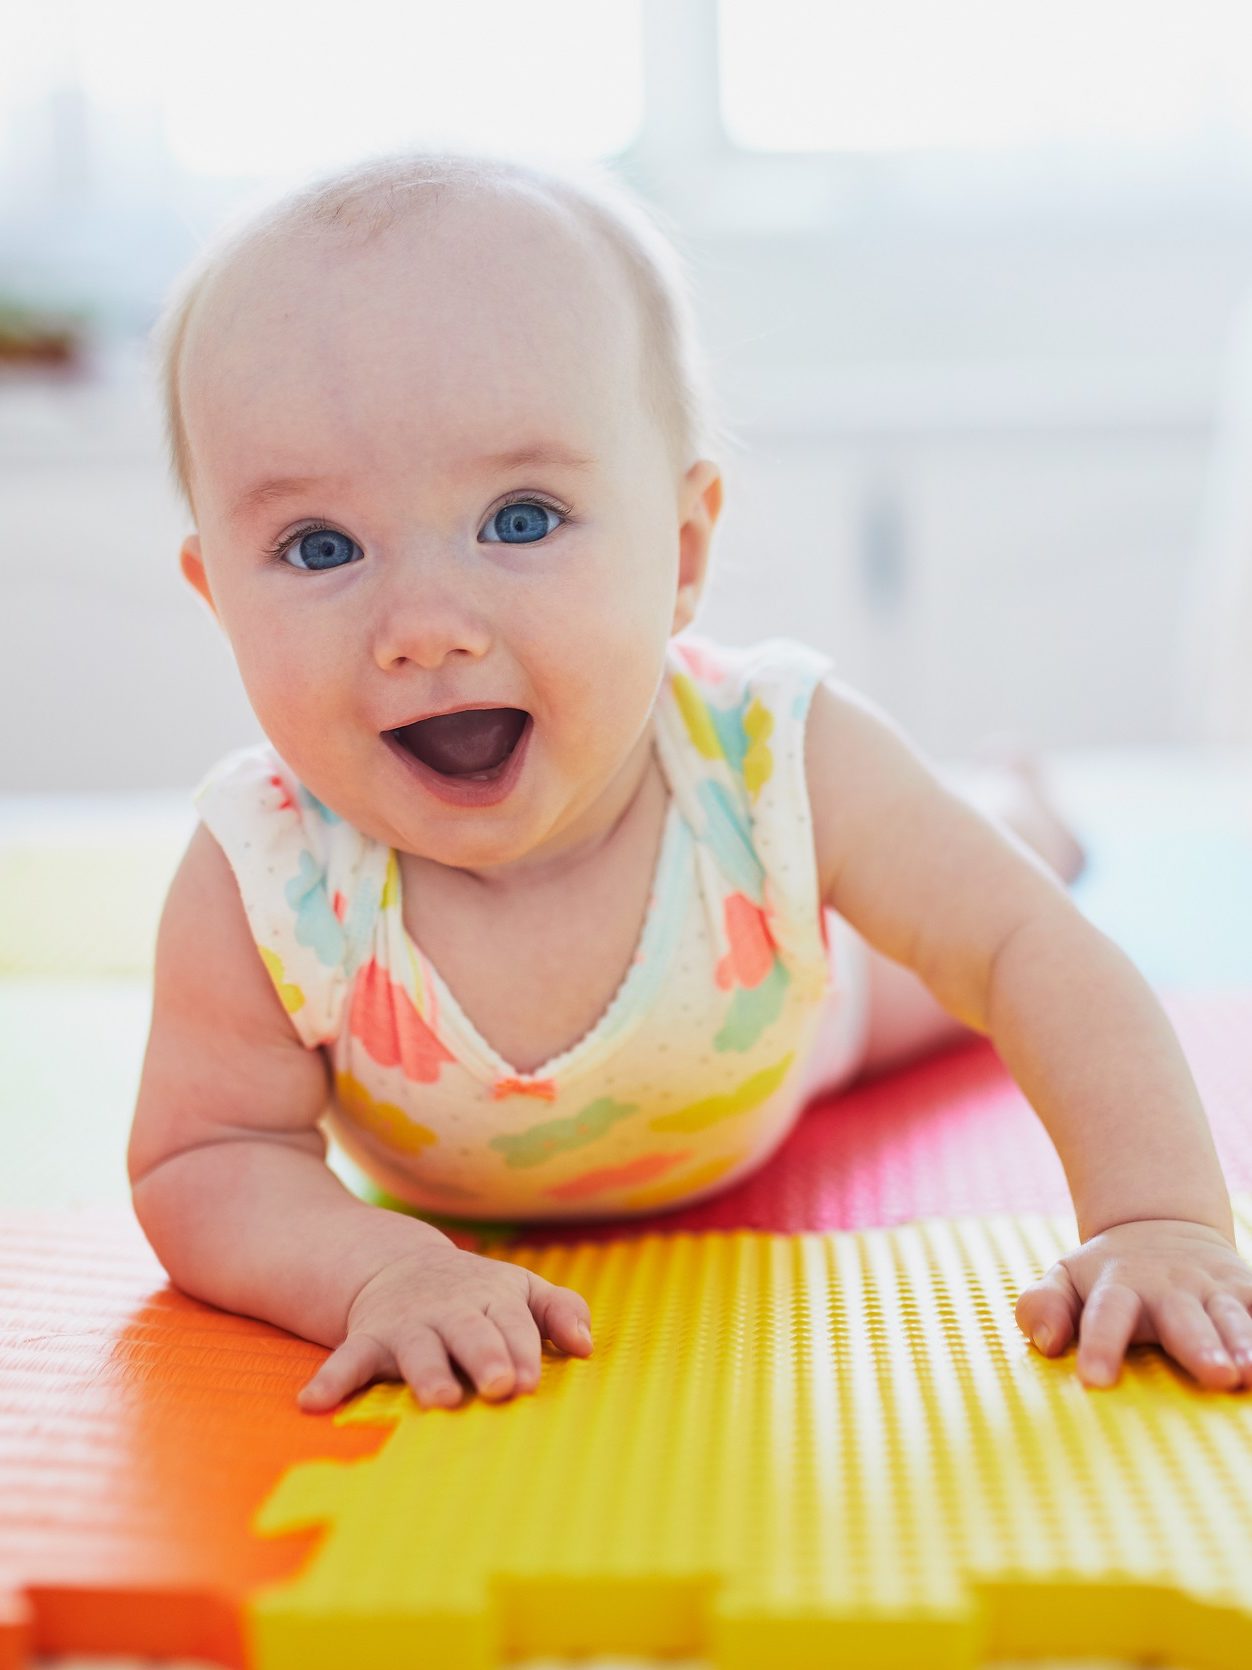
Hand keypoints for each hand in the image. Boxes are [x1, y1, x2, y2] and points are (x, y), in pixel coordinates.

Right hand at [298, 1243, 593, 1411]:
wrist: (399, 1264)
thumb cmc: (477, 1292)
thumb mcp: (520, 1289)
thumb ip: (559, 1311)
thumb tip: (586, 1346)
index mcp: (492, 1298)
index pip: (514, 1324)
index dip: (522, 1349)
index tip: (529, 1381)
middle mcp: (451, 1310)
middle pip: (472, 1331)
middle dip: (485, 1355)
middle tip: (499, 1386)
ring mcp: (408, 1324)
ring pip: (418, 1348)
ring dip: (427, 1372)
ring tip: (439, 1399)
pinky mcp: (369, 1338)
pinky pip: (348, 1359)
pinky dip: (331, 1379)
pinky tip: (314, 1403)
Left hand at [1015, 1218, 1251, 1389]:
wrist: (1161, 1224)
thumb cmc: (1107, 1275)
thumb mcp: (1066, 1280)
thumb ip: (1044, 1306)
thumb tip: (1046, 1342)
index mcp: (1119, 1286)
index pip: (1106, 1314)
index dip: (1100, 1344)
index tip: (1094, 1380)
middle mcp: (1169, 1286)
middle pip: (1183, 1318)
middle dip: (1200, 1346)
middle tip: (1216, 1376)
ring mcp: (1212, 1287)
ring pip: (1231, 1315)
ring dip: (1245, 1341)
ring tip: (1250, 1372)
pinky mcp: (1247, 1288)